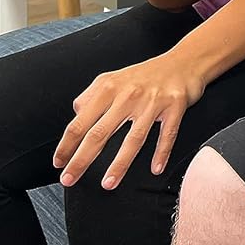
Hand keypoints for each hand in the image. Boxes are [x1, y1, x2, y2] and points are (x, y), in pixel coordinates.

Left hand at [53, 50, 205, 188]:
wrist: (185, 61)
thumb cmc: (148, 74)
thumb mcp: (113, 78)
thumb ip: (91, 96)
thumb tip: (77, 114)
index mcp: (109, 88)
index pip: (80, 121)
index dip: (67, 145)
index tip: (59, 163)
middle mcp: (129, 95)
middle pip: (100, 133)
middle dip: (82, 160)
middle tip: (70, 179)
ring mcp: (153, 102)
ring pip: (133, 138)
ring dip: (120, 164)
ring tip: (108, 183)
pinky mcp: (175, 106)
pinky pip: (167, 134)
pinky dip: (161, 153)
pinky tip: (155, 168)